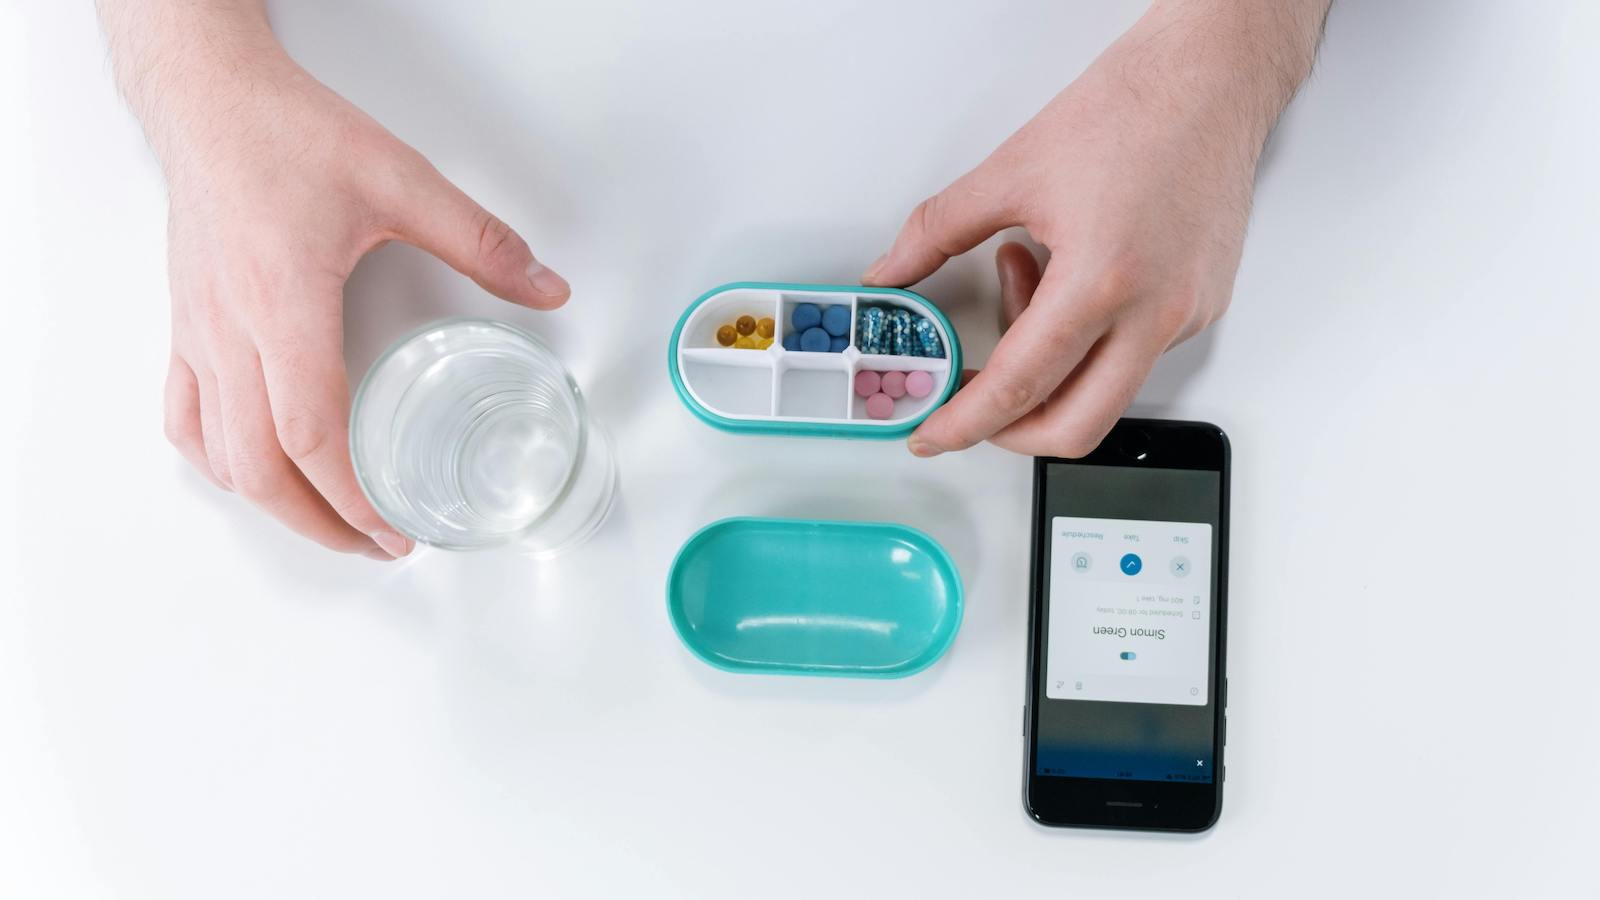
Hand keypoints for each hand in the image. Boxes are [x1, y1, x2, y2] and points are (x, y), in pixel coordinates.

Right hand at [147, 44, 569, 557]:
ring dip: (270, 504)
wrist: (208, 99)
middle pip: (259, 467)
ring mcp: (199, 333)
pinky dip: (218, 460)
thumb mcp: (401, 181)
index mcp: (284, 305)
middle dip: (319, 525)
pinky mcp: (184, 324)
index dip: (352, 498)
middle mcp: (231, 331)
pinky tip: (251, 469)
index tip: (394, 531)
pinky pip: (185, 415)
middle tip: (376, 546)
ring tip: (325, 524)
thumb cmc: (287, 134)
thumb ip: (480, 242)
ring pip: (217, 453)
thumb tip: (546, 287)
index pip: (310, 433)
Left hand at [865, 0, 1326, 457]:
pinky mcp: (1202, 309)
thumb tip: (892, 272)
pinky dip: (1085, 340)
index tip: (932, 435)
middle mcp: (1154, 312)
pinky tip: (1067, 279)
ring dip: (1049, 366)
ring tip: (1025, 283)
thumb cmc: (1132, 109)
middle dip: (1011, 431)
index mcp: (1102, 280)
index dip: (966, 423)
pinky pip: (1134, 358)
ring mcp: (1186, 316)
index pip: (1020, 386)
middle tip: (970, 403)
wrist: (1212, 81)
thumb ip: (936, 232)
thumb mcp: (1011, 170)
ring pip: (1104, 393)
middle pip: (1074, 426)